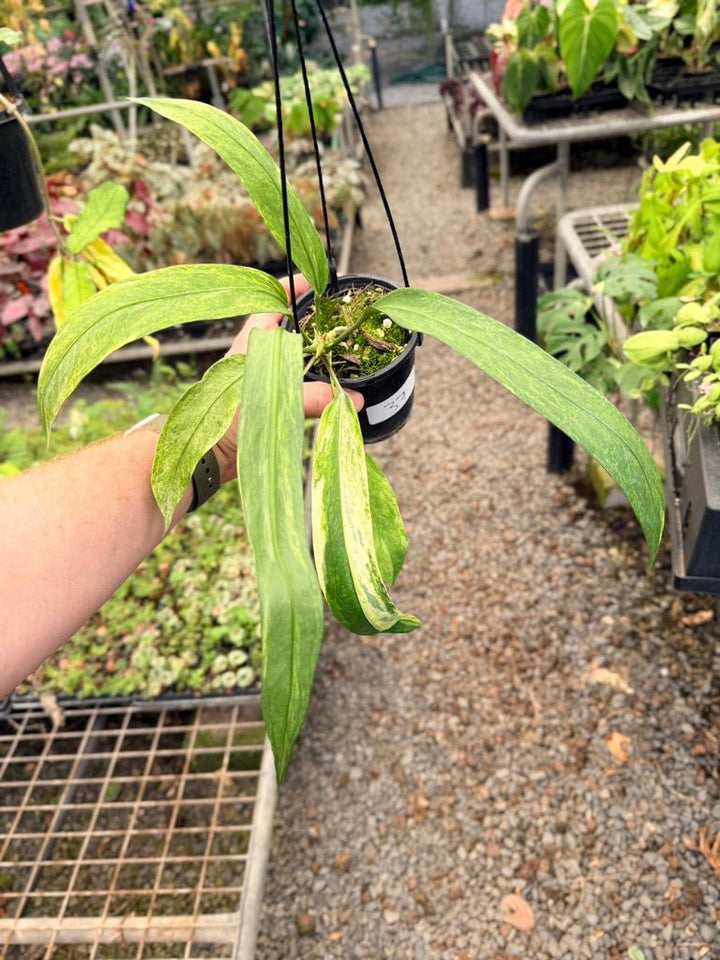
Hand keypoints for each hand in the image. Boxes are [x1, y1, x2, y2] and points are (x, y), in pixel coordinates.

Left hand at [214, 275, 363, 482]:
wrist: (207, 458)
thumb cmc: (226, 423)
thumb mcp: (268, 402)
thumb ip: (308, 397)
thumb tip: (353, 398)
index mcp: (252, 343)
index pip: (272, 300)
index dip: (293, 287)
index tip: (318, 282)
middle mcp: (257, 355)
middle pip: (289, 326)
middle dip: (314, 321)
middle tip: (342, 319)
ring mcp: (262, 376)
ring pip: (294, 355)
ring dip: (316, 353)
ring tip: (344, 350)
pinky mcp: (266, 398)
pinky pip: (295, 382)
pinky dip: (313, 380)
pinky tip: (331, 388)